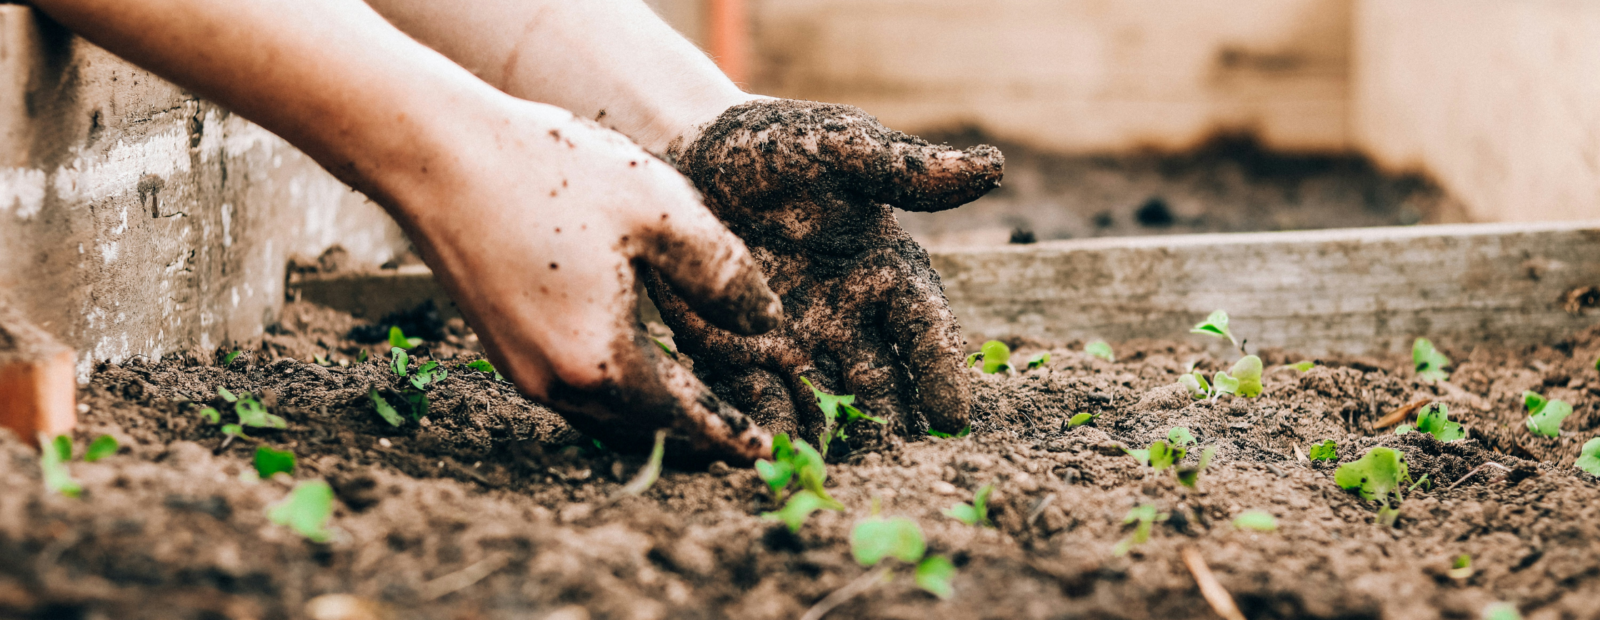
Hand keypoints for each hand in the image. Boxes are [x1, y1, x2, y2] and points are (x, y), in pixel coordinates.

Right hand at [391, 99, 781, 462]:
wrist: (437, 155)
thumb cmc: (552, 173)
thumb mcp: (663, 211)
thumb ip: (724, 274)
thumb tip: (765, 323)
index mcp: (602, 360)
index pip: (683, 418)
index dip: (728, 435)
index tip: (762, 452)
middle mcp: (555, 382)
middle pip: (642, 429)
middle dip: (694, 437)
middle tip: (738, 439)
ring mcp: (521, 368)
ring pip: (604, 416)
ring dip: (653, 418)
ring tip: (696, 409)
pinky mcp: (501, 346)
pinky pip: (574, 391)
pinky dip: (616, 393)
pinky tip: (637, 367)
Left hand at [647, 99, 1002, 447]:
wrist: (687, 151)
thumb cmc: (775, 144)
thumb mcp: (839, 147)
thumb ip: (904, 169)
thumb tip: (992, 167)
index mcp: (885, 271)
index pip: (924, 328)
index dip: (940, 370)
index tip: (953, 416)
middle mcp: (848, 317)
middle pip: (881, 382)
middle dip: (891, 423)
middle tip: (900, 464)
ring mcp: (795, 342)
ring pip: (825, 403)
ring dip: (834, 438)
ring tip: (838, 474)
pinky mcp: (738, 354)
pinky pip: (758, 400)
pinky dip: (768, 429)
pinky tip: (771, 456)